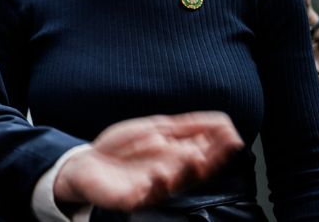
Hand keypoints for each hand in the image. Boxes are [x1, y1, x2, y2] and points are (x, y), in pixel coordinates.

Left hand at [53, 111, 242, 209]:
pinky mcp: (132, 198)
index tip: (232, 135)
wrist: (86, 163)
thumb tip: (219, 120)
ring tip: (194, 156)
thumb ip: (184, 127)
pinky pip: (146, 195)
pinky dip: (155, 185)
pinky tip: (160, 173)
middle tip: (225, 146)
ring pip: (174, 183)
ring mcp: (152, 187)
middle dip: (212, 158)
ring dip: (185, 170)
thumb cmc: (122, 148)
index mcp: (176, 157)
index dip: (219, 146)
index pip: (204, 153)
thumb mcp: (155, 130)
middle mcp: (169, 174)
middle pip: (195, 169)